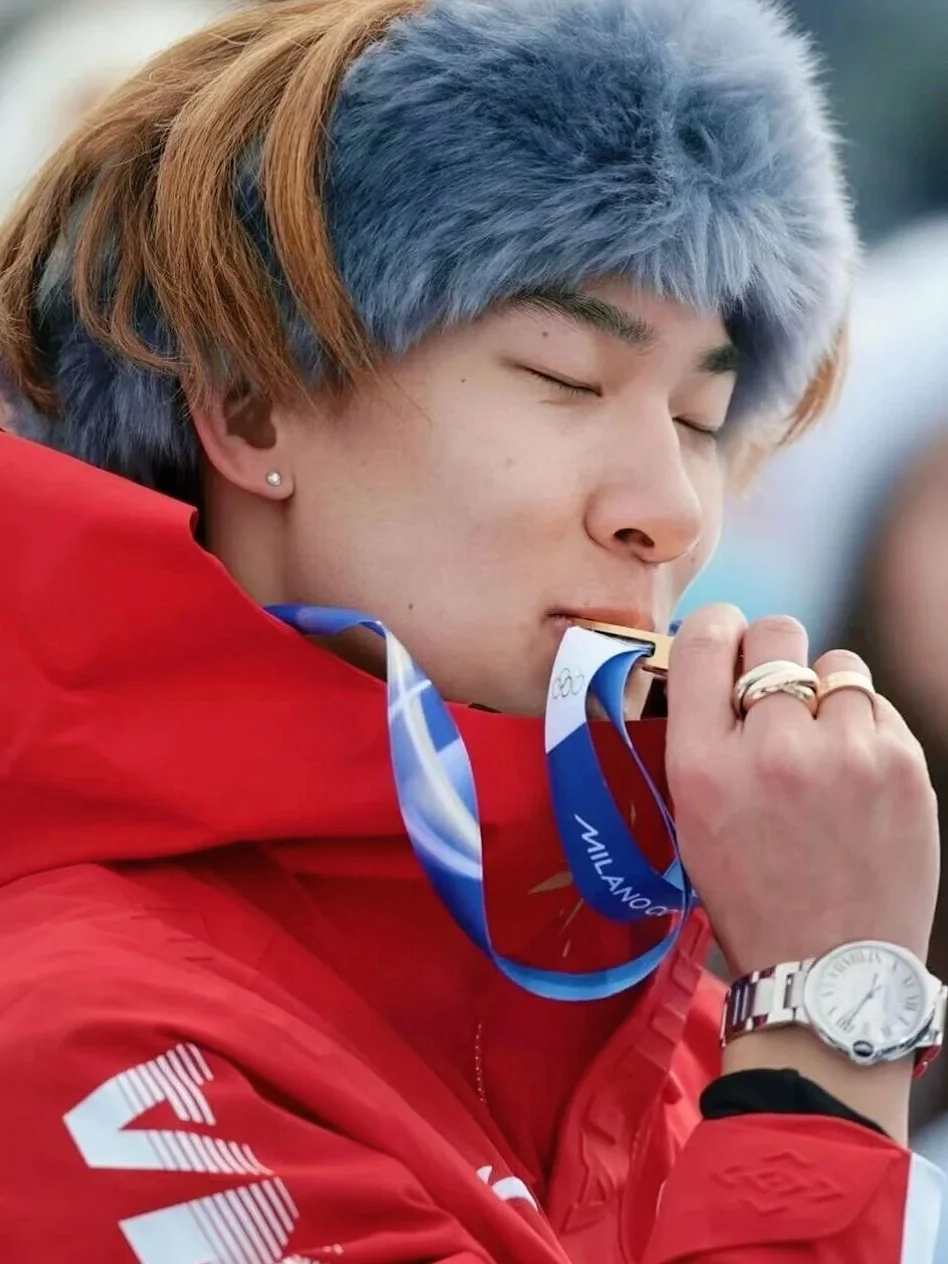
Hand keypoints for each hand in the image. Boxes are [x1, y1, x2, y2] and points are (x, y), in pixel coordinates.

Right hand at [664, 605, 938, 977]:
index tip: (725, 641)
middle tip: (775, 690)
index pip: (708, 637)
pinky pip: (878, 706)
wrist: (832, 971)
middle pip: (777, 631)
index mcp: (703, 764)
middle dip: (772, 652)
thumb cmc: (752, 895)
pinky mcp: (902, 765)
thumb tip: (719, 665)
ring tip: (822, 744)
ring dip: (825, 693)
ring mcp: (845, 754)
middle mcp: (772, 748)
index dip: (717, 628)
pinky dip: (864, 728)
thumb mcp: (692, 818)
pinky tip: (853, 775)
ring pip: (838, 664)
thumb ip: (701, 737)